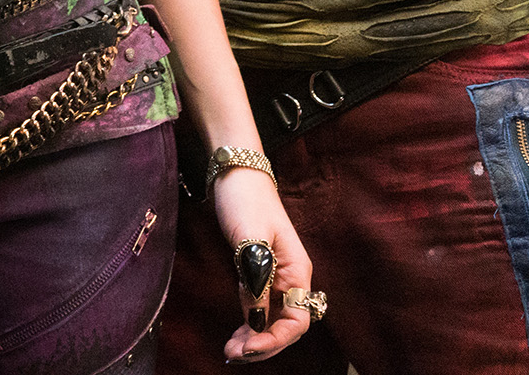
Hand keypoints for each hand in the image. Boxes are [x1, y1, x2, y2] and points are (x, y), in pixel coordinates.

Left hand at [210, 166, 315, 361]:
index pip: (297, 319)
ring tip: (231, 352)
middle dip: (263, 344)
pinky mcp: (254, 271)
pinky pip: (256, 307)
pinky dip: (247, 323)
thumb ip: (257, 279)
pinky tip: (235, 335)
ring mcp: (272, 277)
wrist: (233, 172)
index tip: (249, 346)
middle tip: (234, 355)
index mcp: (297, 272)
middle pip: (284, 325)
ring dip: (253, 338)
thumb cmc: (246, 199)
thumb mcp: (251, 239)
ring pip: (269, 319)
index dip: (275, 338)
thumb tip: (257, 321)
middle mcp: (289, 278)